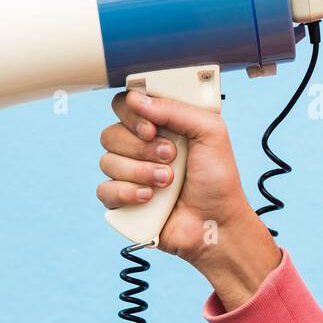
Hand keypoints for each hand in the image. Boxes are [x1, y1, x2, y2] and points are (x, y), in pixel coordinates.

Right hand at [97, 90, 281, 307]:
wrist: (217, 223)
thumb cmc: (218, 180)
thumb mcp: (211, 132)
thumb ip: (177, 109)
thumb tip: (137, 99)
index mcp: (160, 126)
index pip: (126, 106)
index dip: (131, 114)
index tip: (151, 128)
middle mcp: (141, 148)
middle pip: (110, 133)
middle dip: (140, 148)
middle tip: (170, 157)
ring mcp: (130, 175)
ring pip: (107, 161)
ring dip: (140, 172)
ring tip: (167, 182)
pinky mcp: (123, 201)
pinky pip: (104, 190)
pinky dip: (127, 193)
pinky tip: (150, 199)